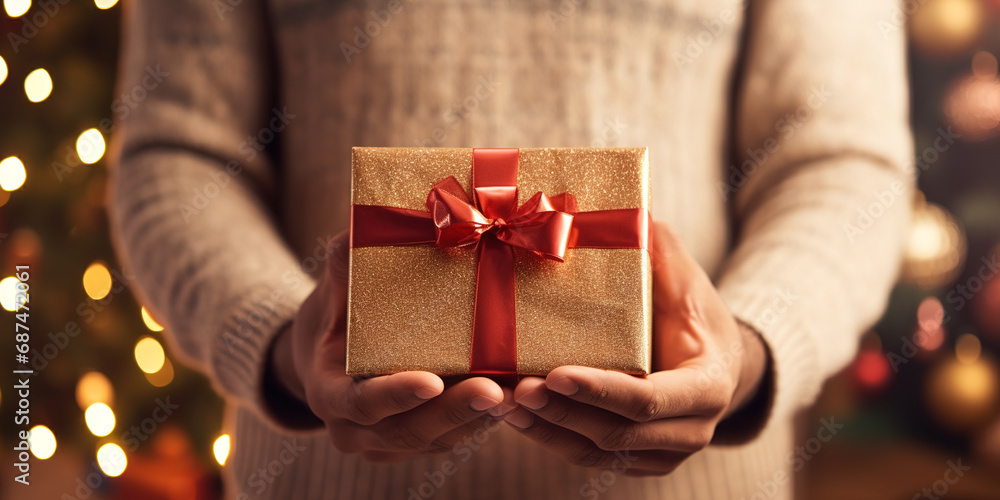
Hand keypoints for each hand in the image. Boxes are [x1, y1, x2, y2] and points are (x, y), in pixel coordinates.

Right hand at [266, 231, 511, 462]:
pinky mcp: (422, 444)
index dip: (395, 395)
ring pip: (439, 440)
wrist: (331, 354)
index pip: (361, 403)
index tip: (431, 381)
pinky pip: (457, 438)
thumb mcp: (334, 286)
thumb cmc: (336, 312)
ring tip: (519, 392)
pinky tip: (520, 397)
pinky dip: (486, 419)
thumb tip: (365, 220)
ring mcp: (389, 444)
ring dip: (480, 419)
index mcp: (329, 394)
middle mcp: (357, 430)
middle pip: (408, 431)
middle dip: (454, 412)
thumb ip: (346, 262)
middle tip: (495, 390)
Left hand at [503, 221, 768, 475]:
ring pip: (597, 453)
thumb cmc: (695, 313)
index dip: (601, 390)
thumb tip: (624, 212)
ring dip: (547, 430)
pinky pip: (589, 458)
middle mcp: (691, 429)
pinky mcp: (638, 462)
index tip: (554, 373)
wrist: (716, 360)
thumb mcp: (686, 280)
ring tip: (502, 402)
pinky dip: (550, 438)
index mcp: (707, 386)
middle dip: (562, 413)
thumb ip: (660, 252)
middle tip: (516, 389)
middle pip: (616, 433)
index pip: (648, 399)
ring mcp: (664, 453)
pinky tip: (515, 416)